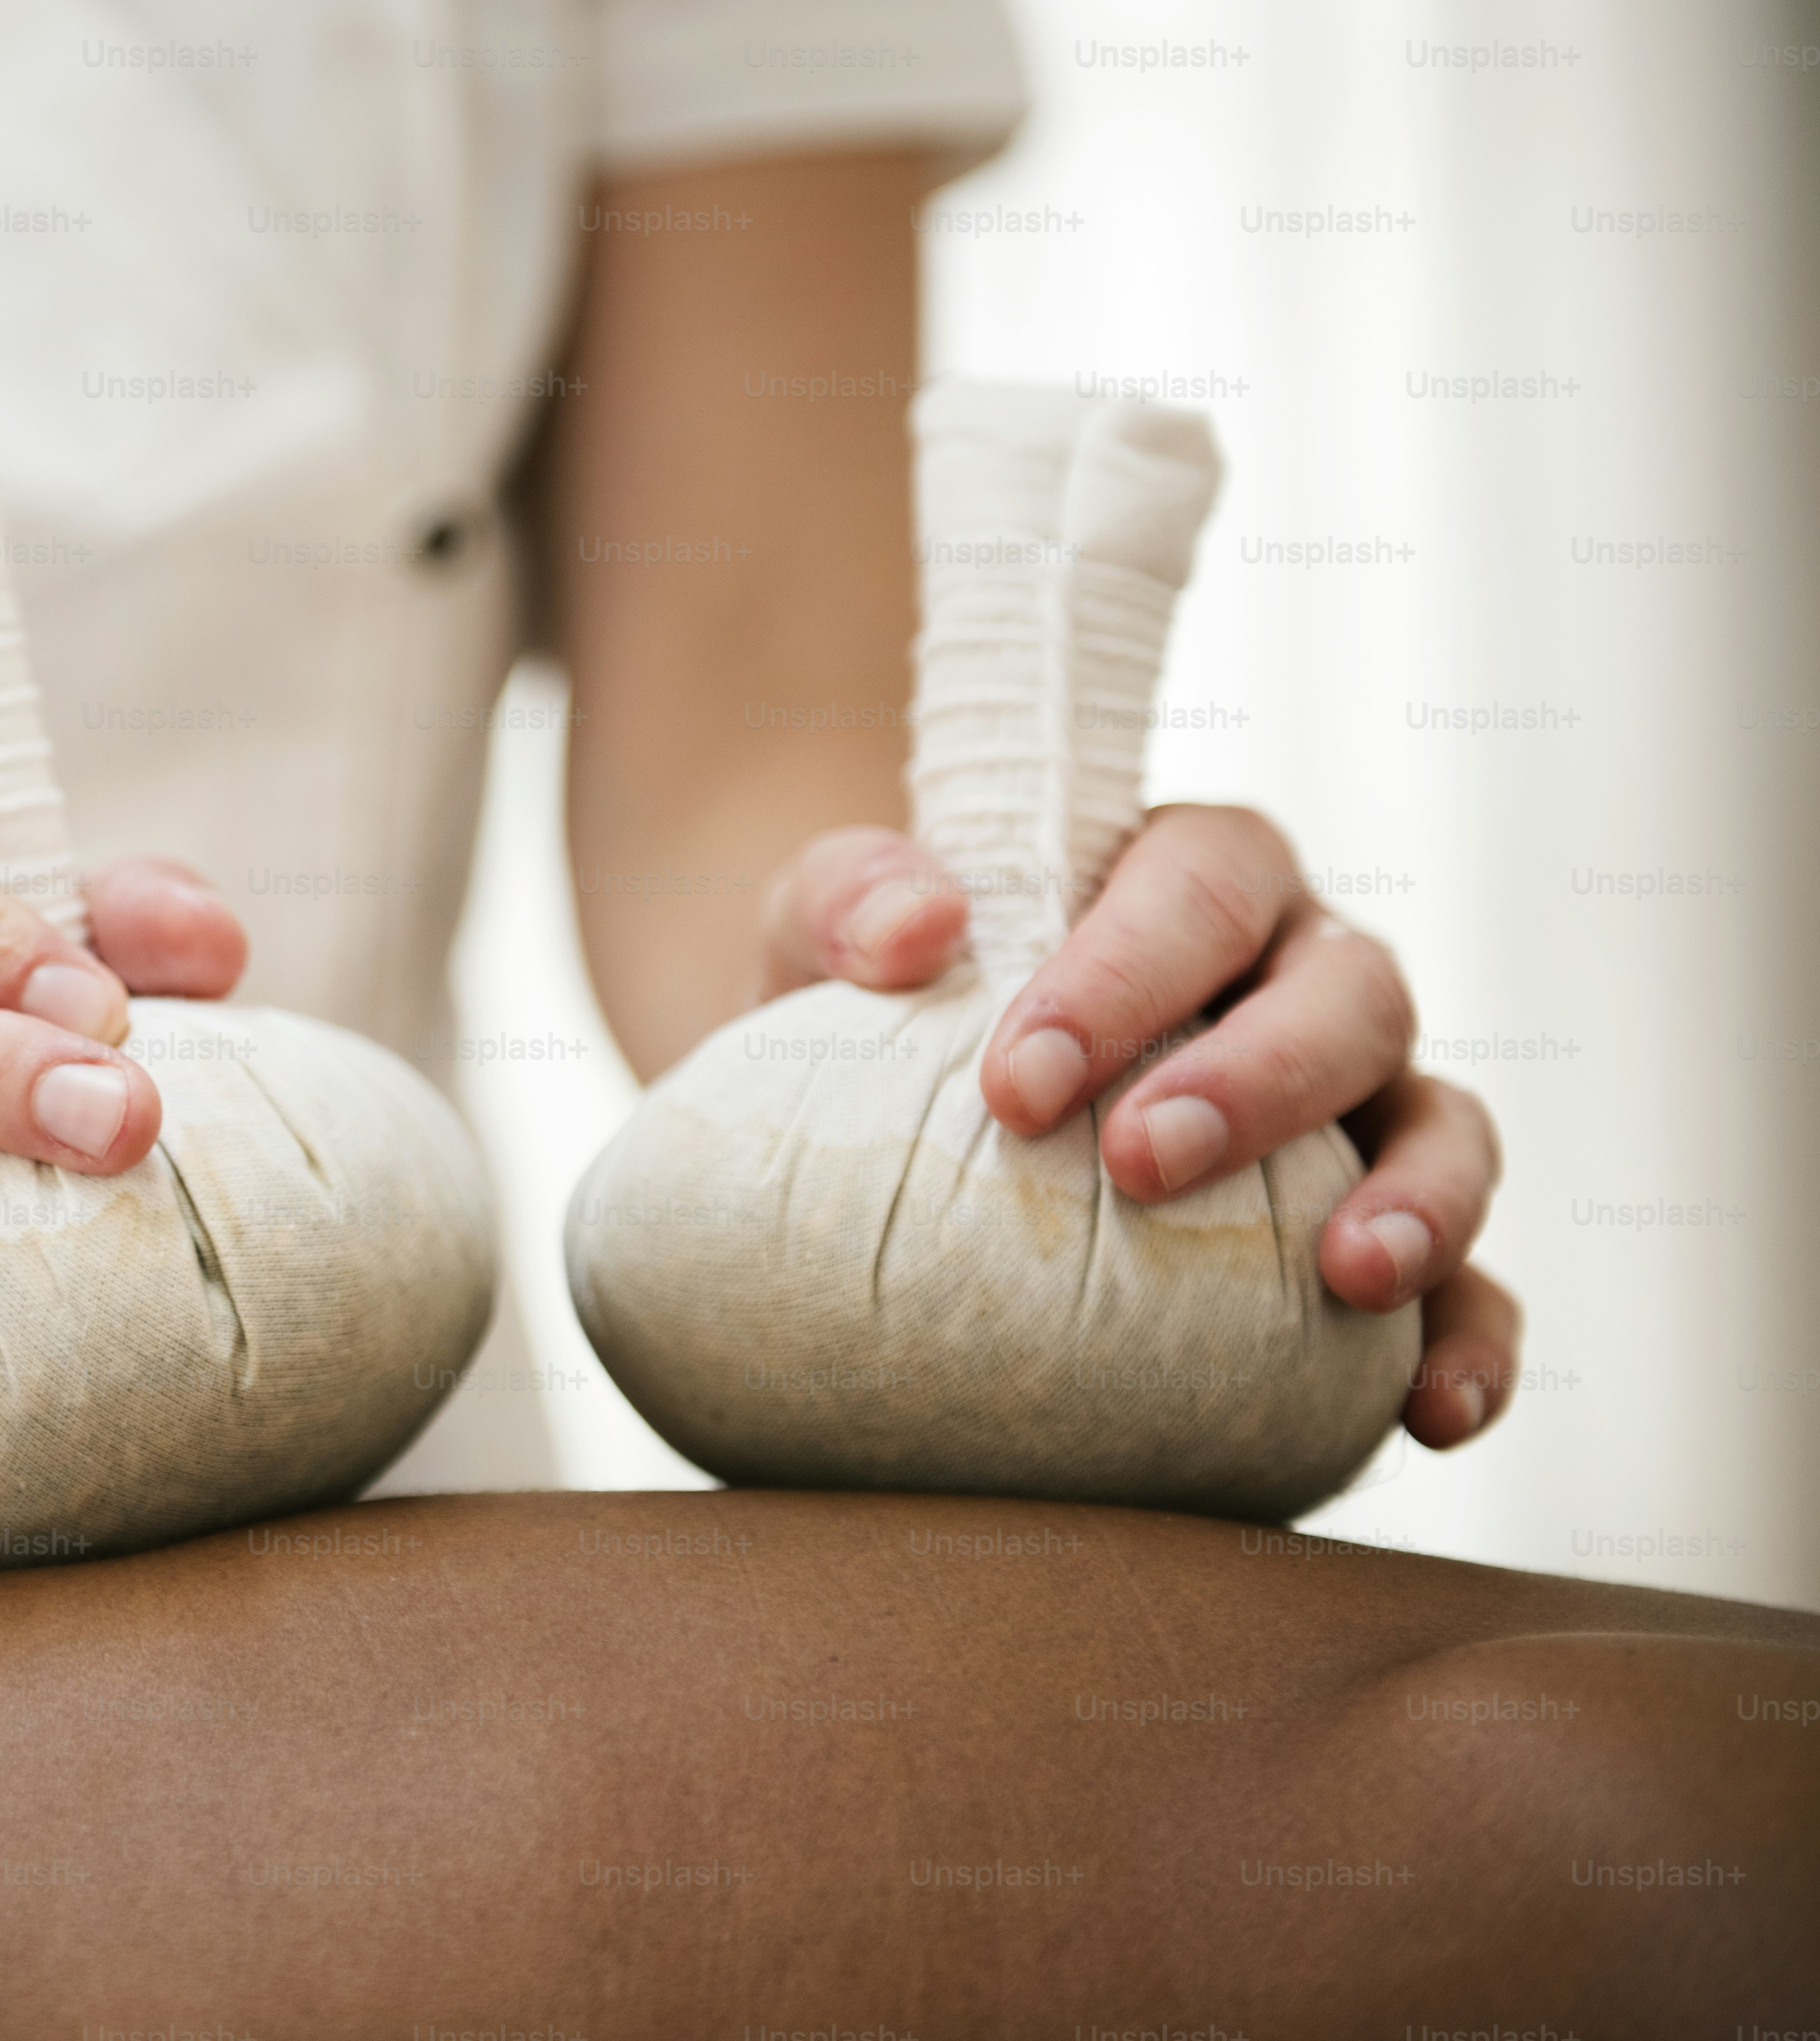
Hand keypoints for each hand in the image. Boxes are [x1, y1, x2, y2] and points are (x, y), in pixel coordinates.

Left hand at [758, 809, 1516, 1451]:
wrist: (875, 1142)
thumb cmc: (870, 1018)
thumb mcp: (824, 941)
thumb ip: (849, 902)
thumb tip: (915, 928)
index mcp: (1190, 881)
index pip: (1196, 886)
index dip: (1126, 972)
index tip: (1020, 1084)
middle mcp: (1301, 974)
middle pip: (1347, 990)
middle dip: (1262, 1074)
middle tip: (1143, 1163)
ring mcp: (1365, 1109)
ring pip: (1447, 1124)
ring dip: (1421, 1199)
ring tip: (1350, 1279)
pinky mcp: (1386, 1236)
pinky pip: (1474, 1286)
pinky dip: (1471, 1342)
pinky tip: (1431, 1417)